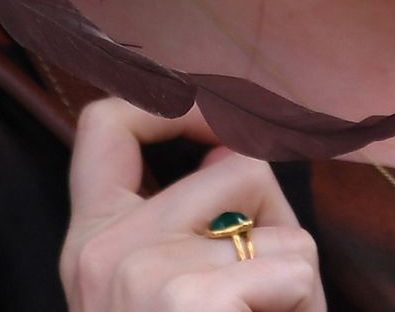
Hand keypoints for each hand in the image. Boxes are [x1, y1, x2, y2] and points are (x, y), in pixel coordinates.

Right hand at [61, 98, 324, 310]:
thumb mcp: (164, 289)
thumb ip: (180, 223)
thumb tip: (225, 147)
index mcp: (89, 244)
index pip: (105, 125)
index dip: (175, 103)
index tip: (225, 121)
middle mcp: (104, 251)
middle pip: (235, 167)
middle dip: (275, 220)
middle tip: (269, 288)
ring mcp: (143, 272)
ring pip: (278, 223)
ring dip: (293, 273)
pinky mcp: (190, 300)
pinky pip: (295, 267)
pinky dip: (305, 305)